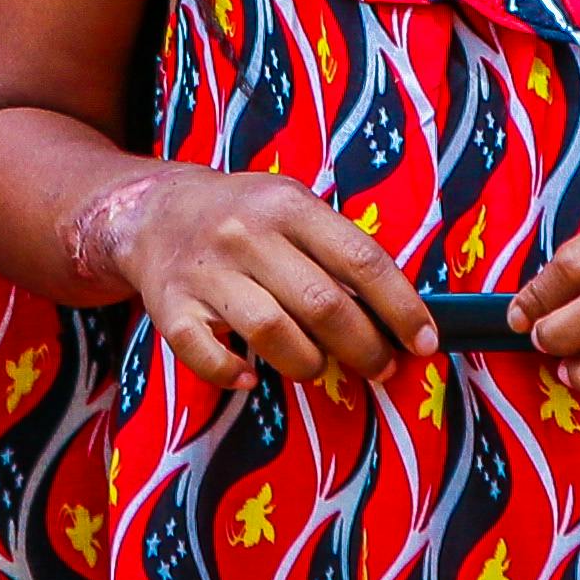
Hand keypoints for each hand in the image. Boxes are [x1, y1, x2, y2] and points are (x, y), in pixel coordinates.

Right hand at [91, 168, 432, 391]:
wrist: (153, 212)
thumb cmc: (245, 217)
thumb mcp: (292, 207)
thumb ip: (338, 250)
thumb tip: (399, 313)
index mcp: (288, 204)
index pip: (361, 258)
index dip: (401, 306)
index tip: (426, 341)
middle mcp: (247, 234)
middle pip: (323, 304)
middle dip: (365, 347)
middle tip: (381, 367)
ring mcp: (206, 271)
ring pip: (272, 332)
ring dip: (309, 363)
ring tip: (320, 367)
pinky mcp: (170, 306)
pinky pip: (206, 355)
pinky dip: (233, 373)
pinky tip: (251, 375)